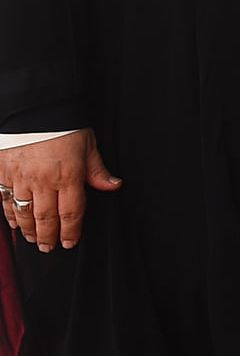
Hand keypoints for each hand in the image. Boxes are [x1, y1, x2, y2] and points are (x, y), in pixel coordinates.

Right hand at [0, 130, 120, 251]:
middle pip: (46, 219)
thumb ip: (98, 170)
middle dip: (48, 237)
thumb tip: (113, 185)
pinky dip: (10, 215)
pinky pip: (5, 200)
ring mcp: (20, 178)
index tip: (69, 243)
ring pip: (23, 213)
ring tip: (34, 239)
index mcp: (68, 175)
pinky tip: (15, 223)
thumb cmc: (64, 124)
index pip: (71, 212)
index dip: (70, 232)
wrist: (35, 107)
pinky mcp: (3, 173)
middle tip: (49, 248)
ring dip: (29, 230)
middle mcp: (43, 181)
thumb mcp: (88, 144)